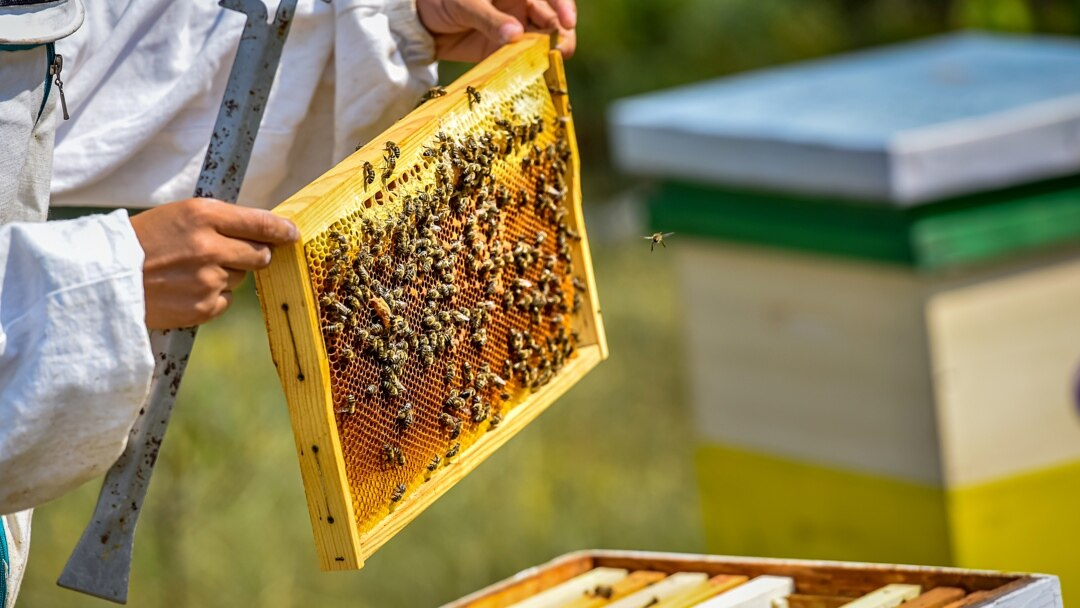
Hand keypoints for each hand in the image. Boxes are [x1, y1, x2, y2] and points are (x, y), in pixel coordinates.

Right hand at [129, 198, 298, 329]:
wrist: (106, 279)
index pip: (261, 222)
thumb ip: (221, 220)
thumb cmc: (143, 242)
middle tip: (232, 253)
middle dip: (255, 254)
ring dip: (227, 274)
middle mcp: (210, 247)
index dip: (282, 230)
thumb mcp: (179, 215)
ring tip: (191, 270)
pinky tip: (186, 288)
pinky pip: (225, 300)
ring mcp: (208, 279)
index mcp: (203, 215)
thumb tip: (265, 230)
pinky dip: (213, 296)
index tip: (292, 234)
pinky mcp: (204, 306)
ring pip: (241, 278)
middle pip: (260, 254)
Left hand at [416, 0, 575, 61]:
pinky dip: (530, 69)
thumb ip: (489, 18)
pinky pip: (523, 60)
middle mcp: (521, 7)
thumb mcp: (464, 3)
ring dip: (549, 54)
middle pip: (553, 20)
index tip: (567, 22)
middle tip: (560, 51)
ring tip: (550, 65)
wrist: (420, 23)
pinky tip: (534, 76)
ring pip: (542, 42)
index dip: (563, 5)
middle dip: (561, 35)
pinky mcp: (504, 53)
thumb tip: (516, 34)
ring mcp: (515, 31)